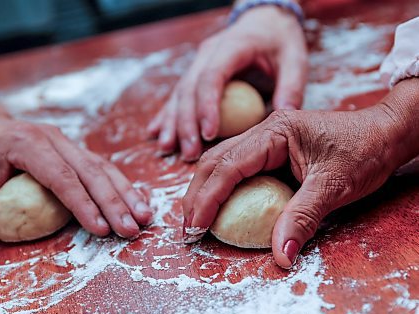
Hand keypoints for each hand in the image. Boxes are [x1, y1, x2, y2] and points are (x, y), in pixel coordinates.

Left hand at [0, 112, 152, 248]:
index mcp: (30, 144)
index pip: (62, 177)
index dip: (83, 204)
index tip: (101, 229)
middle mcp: (55, 139)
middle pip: (91, 171)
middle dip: (114, 202)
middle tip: (132, 228)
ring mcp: (68, 142)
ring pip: (103, 167)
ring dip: (126, 192)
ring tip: (145, 217)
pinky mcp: (74, 150)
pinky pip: (102, 166)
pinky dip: (121, 185)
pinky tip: (137, 200)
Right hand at [148, 5, 307, 160]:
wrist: (265, 22)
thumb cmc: (281, 42)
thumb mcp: (295, 60)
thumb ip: (291, 87)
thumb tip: (284, 116)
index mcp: (233, 46)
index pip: (212, 76)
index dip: (207, 105)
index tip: (209, 134)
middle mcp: (208, 54)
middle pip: (189, 89)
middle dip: (186, 123)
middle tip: (189, 153)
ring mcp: (198, 63)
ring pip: (178, 94)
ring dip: (172, 123)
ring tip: (168, 148)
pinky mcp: (195, 74)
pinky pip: (177, 96)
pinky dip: (167, 116)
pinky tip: (156, 133)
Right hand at [182, 79, 418, 268]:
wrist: (387, 133)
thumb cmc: (365, 151)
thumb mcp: (334, 186)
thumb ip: (303, 218)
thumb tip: (281, 256)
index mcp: (275, 131)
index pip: (228, 165)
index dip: (207, 198)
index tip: (194, 226)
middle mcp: (264, 131)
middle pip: (214, 161)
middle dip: (196, 195)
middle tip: (187, 228)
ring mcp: (266, 139)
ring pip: (221, 162)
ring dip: (204, 191)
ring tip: (194, 219)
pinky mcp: (271, 150)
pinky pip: (236, 167)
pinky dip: (221, 188)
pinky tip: (216, 205)